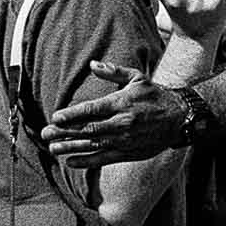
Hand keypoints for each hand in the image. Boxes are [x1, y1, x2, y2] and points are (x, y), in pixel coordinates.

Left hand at [42, 63, 183, 166]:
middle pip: (88, 130)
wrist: (179, 118)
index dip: (72, 115)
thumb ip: (113, 72)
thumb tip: (92, 64)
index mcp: (121, 104)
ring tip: (53, 148)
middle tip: (46, 133)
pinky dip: (87, 161)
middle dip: (65, 132)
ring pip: (93, 145)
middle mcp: (122, 124)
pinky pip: (104, 159)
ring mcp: (125, 140)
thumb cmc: (155, 96)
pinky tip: (71, 162)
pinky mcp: (129, 153)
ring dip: (71, 147)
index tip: (56, 117)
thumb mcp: (137, 78)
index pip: (92, 110)